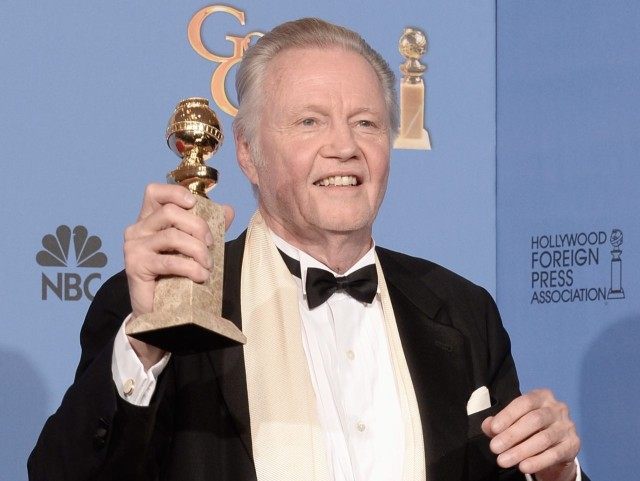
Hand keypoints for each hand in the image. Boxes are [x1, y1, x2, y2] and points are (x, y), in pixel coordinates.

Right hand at [123, 183, 233, 366]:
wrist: (159, 310)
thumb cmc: (176, 274)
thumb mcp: (194, 246)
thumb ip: (209, 226)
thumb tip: (228, 210)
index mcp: (149, 219)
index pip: (155, 192)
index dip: (176, 192)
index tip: (195, 204)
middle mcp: (137, 229)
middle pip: (170, 212)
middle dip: (199, 226)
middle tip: (212, 245)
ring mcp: (134, 247)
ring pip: (173, 236)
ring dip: (198, 250)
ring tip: (208, 265)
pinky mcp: (135, 266)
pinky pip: (169, 261)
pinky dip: (191, 267)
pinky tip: (201, 275)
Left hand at [481, 389, 579, 480]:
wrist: (557, 446)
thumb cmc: (531, 429)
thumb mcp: (514, 422)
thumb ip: (499, 422)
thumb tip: (487, 426)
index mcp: (541, 396)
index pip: (524, 402)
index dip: (508, 415)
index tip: (493, 429)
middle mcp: (557, 408)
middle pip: (534, 420)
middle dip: (511, 435)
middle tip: (494, 448)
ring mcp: (567, 426)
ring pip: (543, 439)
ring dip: (521, 451)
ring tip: (503, 460)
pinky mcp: (573, 444)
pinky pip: (554, 454)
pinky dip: (537, 461)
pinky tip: (523, 467)